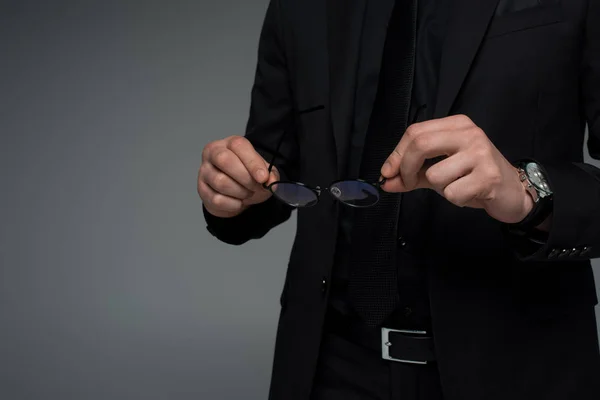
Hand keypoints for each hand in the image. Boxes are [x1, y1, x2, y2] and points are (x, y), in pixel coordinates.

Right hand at [198, 135, 278, 217]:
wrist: (236, 194)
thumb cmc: (248, 177)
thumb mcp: (263, 173)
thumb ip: (270, 174)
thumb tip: (270, 181)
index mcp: (229, 144)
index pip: (239, 146)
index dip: (252, 162)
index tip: (263, 178)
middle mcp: (213, 153)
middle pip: (224, 160)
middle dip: (245, 178)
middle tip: (255, 187)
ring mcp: (204, 171)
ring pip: (220, 181)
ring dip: (240, 192)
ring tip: (247, 194)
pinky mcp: (201, 189)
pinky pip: (217, 199)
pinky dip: (232, 204)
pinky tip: (238, 202)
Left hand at [380, 114, 532, 223]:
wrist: (512, 190)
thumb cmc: (473, 177)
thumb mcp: (440, 170)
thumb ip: (412, 174)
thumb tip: (385, 180)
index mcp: (456, 125)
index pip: (415, 132)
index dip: (396, 154)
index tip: (388, 173)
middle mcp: (469, 133)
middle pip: (420, 145)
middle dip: (406, 169)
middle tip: (407, 183)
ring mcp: (480, 153)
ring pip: (435, 175)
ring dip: (439, 188)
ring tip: (457, 186)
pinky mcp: (488, 176)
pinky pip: (452, 193)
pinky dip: (455, 199)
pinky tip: (469, 193)